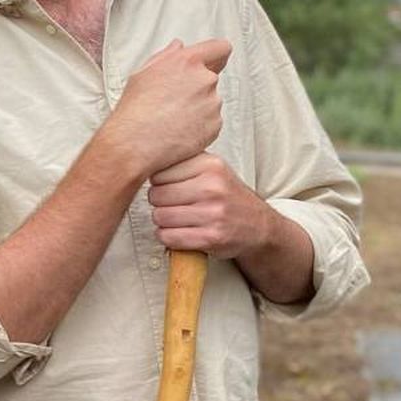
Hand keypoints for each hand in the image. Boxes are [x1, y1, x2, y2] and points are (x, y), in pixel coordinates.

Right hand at [105, 39, 230, 177]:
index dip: (217, 56)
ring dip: (198, 108)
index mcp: (187, 61)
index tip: (214, 62)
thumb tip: (178, 47)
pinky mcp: (214, 125)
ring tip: (172, 119)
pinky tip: (178, 131)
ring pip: (211, 101)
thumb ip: (166, 56)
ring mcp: (212, 103)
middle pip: (211, 78)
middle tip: (173, 100)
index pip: (220, 49)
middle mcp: (205, 79)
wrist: (133, 143)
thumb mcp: (142, 74)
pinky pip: (211, 122)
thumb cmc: (134, 110)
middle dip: (197, 87)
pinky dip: (199, 126)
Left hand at [148, 153, 269, 258]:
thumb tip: (141, 163)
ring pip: (159, 217)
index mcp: (210, 165)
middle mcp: (212, 187)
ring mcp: (213, 213)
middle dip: (159, 203)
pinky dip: (168, 237)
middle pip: (155, 195)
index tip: (169, 187)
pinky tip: (180, 232)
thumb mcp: (212, 169)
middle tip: (174, 205)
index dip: (158, 183)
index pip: (158, 172)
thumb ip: (182, 163)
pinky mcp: (211, 238)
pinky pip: (168, 237)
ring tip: (179, 219)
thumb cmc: (228, 196)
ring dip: (163, 222)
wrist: (260, 226)